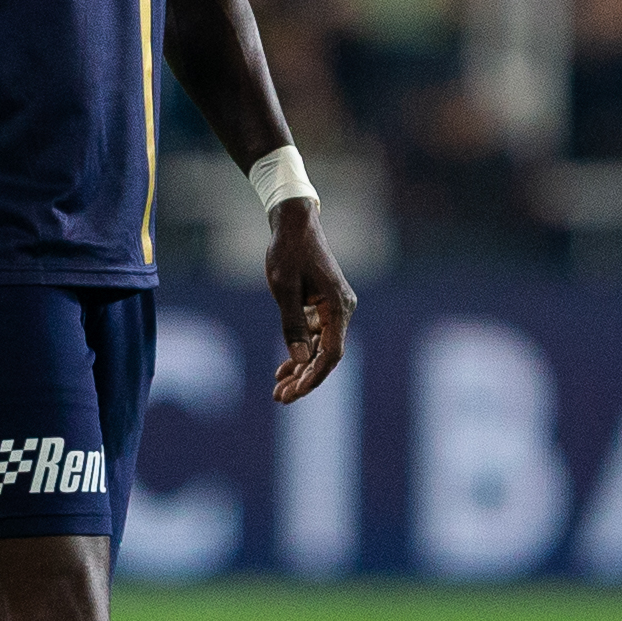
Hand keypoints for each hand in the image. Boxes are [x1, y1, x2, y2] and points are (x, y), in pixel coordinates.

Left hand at [265, 198, 356, 404]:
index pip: (331, 353)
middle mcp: (342, 309)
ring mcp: (334, 308)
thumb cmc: (288, 251)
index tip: (294, 392)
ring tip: (279, 390)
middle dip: (304, 378)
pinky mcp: (324, 305)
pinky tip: (284, 369)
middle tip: (280, 398)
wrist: (294, 222)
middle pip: (327, 355)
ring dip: (300, 368)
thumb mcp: (284, 288)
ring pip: (320, 348)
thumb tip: (302, 360)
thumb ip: (292, 325)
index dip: (313, 376)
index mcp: (339, 306)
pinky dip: (301, 351)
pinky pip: (315, 335)